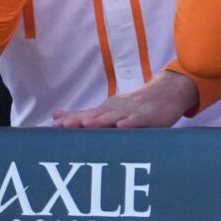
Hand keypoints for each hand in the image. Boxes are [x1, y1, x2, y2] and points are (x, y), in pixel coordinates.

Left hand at [50, 70, 198, 127]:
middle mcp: (115, 110)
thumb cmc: (134, 106)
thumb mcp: (107, 109)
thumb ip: (83, 115)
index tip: (55, 126)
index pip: (84, 115)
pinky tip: (122, 126)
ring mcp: (131, 112)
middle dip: (80, 121)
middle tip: (64, 126)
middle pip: (96, 116)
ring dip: (101, 121)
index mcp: (104, 110)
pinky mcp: (148, 116)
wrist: (165, 93)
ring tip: (88, 125)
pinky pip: (138, 120)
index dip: (71, 120)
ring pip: (114, 117)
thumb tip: (55, 116)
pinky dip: (130, 122)